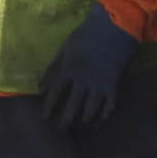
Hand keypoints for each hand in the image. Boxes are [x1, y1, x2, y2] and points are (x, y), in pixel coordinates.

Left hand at [42, 8, 139, 126]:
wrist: (115, 27)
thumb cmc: (87, 36)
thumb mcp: (65, 48)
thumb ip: (53, 68)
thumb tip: (40, 88)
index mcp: (69, 70)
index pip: (55, 94)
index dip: (49, 108)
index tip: (45, 117)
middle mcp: (83, 81)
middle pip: (72, 108)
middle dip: (65, 121)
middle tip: (60, 129)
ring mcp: (100, 84)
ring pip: (91, 110)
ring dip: (84, 120)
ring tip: (80, 125)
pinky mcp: (114, 85)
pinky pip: (109, 106)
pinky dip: (104, 114)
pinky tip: (100, 118)